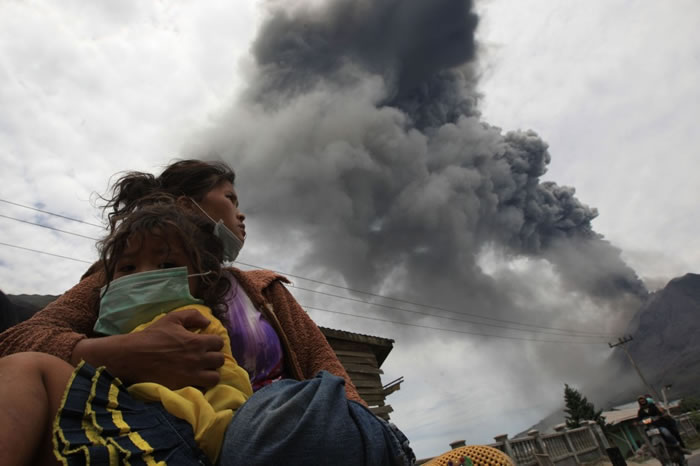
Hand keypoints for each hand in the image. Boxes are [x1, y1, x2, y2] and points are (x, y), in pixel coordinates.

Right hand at [72, 309, 224, 388]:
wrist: (133, 356)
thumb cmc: (152, 336)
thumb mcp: (172, 318)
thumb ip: (193, 316)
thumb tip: (207, 322)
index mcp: (196, 342)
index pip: (219, 343)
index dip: (214, 342)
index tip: (207, 344)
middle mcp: (197, 359)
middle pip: (220, 360)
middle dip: (215, 358)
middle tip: (206, 357)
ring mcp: (191, 374)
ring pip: (215, 378)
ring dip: (211, 373)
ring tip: (203, 371)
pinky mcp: (183, 386)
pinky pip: (201, 389)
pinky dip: (201, 385)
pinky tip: (195, 380)